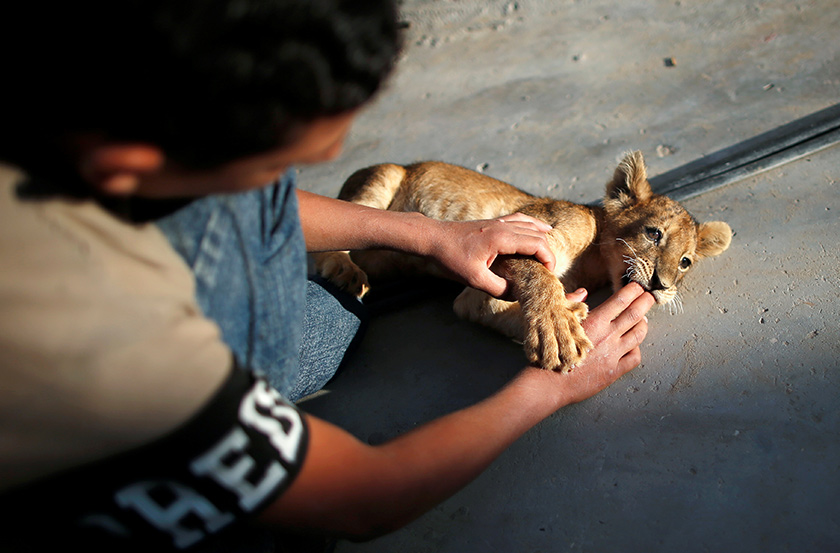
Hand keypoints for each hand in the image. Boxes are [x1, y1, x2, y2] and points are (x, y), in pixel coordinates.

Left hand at [429, 213, 555, 297]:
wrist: (433, 238)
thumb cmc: (450, 258)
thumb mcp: (474, 279)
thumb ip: (498, 288)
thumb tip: (516, 293)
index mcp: (501, 238)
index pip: (537, 244)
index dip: (548, 259)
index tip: (548, 275)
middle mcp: (503, 226)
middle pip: (537, 235)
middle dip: (547, 253)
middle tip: (546, 272)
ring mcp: (498, 222)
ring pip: (530, 226)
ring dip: (542, 240)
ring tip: (548, 256)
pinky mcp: (493, 222)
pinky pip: (520, 219)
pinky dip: (534, 225)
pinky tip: (542, 228)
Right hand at [516, 283, 653, 407]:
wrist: (551, 381)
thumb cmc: (552, 350)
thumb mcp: (559, 320)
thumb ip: (572, 303)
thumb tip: (583, 292)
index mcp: (595, 321)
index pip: (621, 300)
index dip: (633, 290)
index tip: (638, 286)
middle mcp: (608, 335)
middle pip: (636, 314)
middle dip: (646, 302)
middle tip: (650, 296)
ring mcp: (614, 354)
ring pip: (639, 334)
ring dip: (644, 324)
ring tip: (644, 319)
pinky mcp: (615, 370)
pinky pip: (635, 357)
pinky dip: (637, 348)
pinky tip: (633, 345)